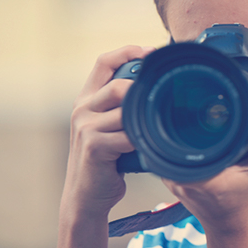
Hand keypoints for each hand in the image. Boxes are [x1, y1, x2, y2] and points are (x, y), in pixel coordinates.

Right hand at [62, 45, 155, 218]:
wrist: (86, 195)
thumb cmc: (107, 160)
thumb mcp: (110, 128)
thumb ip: (125, 109)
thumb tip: (159, 90)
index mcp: (87, 99)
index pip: (104, 61)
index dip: (129, 51)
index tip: (152, 52)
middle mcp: (83, 108)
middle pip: (120, 85)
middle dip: (145, 93)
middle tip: (165, 103)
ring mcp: (86, 126)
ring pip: (126, 108)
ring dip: (145, 120)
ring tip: (157, 130)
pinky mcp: (94, 145)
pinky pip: (128, 135)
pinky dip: (142, 141)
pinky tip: (148, 148)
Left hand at [162, 114, 247, 233]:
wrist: (231, 222)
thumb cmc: (245, 197)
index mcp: (202, 178)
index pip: (189, 140)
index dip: (200, 127)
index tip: (214, 126)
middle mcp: (182, 180)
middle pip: (180, 141)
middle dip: (195, 130)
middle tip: (212, 130)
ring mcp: (172, 182)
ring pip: (173, 149)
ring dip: (187, 141)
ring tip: (206, 141)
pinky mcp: (170, 182)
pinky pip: (172, 159)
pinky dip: (185, 152)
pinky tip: (199, 151)